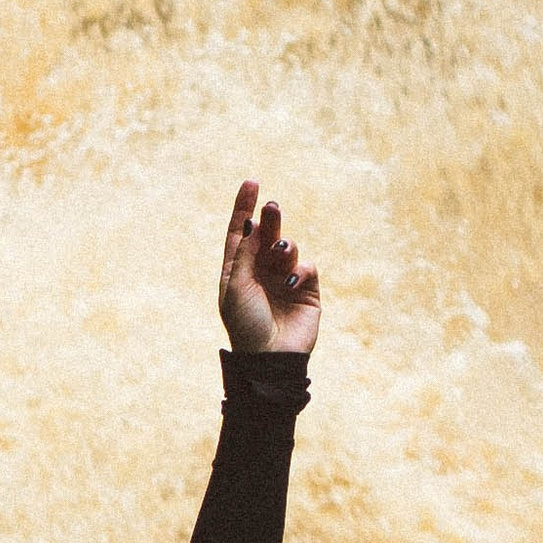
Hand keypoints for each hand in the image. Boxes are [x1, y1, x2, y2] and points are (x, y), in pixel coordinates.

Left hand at [219, 179, 320, 355]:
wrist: (269, 358)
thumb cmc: (246, 325)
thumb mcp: (236, 287)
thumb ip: (245, 254)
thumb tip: (252, 224)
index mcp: (238, 270)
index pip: (240, 232)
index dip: (244, 208)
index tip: (251, 183)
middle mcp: (261, 271)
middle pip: (266, 235)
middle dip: (270, 219)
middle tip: (272, 206)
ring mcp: (284, 280)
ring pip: (288, 247)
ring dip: (285, 246)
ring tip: (281, 253)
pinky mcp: (306, 290)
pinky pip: (307, 267)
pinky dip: (300, 269)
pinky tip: (291, 283)